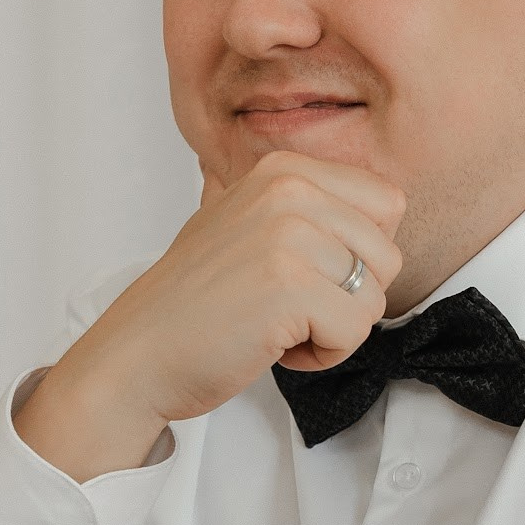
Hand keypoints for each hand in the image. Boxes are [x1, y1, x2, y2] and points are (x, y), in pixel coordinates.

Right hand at [15, 153, 405, 478]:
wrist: (137, 354)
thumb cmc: (194, 304)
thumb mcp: (246, 223)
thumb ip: (305, 208)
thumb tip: (383, 203)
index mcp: (284, 169)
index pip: (387, 204)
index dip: (358, 255)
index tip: (305, 273)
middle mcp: (289, 189)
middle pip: (388, 254)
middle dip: (349, 297)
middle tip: (286, 308)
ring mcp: (289, 235)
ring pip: (375, 297)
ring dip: (334, 329)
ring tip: (276, 324)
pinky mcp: (290, 287)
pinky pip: (355, 331)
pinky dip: (321, 355)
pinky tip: (273, 346)